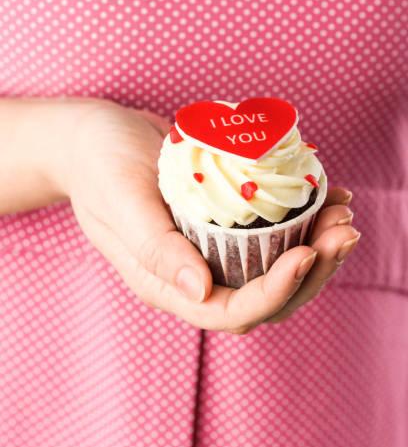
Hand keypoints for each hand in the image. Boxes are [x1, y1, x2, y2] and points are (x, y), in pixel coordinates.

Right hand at [65, 100, 359, 333]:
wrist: (94, 136)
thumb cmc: (100, 164)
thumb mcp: (120, 199)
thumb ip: (155, 248)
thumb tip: (200, 291)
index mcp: (164, 281)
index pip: (229, 310)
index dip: (274, 291)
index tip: (306, 253)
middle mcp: (192, 272)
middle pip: (263, 295)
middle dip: (311, 271)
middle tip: (343, 232)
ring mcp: (209, 247)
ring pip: (274, 265)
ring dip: (316, 247)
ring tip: (344, 216)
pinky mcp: (222, 221)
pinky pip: (269, 232)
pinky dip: (304, 219)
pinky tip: (327, 195)